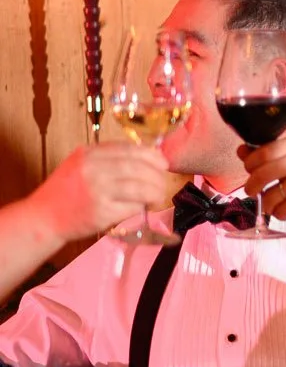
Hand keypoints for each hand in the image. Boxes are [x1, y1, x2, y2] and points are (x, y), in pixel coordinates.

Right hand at [23, 144, 171, 242]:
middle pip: (138, 168)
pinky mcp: (101, 211)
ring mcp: (96, 190)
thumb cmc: (65, 191)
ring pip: (140, 188)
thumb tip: (147, 157)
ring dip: (155, 193)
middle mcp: (92, 169)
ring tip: (157, 197)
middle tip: (162, 184)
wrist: (43, 217)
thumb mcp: (80, 164)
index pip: (129, 149)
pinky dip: (142, 207)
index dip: (151, 155)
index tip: (163, 163)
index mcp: (88, 154)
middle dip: (157, 176)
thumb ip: (107, 158)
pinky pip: (132, 206)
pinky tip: (142, 208)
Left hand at [240, 138, 285, 220]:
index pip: (263, 152)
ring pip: (272, 194)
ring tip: (270, 206)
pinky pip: (284, 207)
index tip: (250, 172)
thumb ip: (270, 154)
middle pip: (263, 172)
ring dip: (266, 204)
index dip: (250, 164)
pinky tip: (283, 212)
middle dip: (252, 186)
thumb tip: (242, 151)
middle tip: (251, 192)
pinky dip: (279, 213)